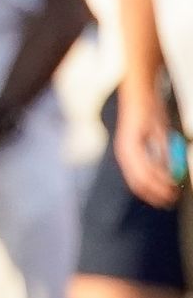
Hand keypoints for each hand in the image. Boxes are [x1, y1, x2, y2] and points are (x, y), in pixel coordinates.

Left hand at [115, 86, 180, 208]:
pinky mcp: (131, 142)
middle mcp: (125, 154)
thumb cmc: (151, 114)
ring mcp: (126, 149)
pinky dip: (158, 172)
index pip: (138, 180)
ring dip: (158, 185)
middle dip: (155, 193)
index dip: (152, 192)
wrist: (142, 95)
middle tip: (169, 201)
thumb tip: (170, 174)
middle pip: (138, 181)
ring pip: (142, 175)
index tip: (164, 200)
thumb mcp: (159, 137)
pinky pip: (145, 163)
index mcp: (129, 154)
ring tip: (171, 194)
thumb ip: (162, 155)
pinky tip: (169, 179)